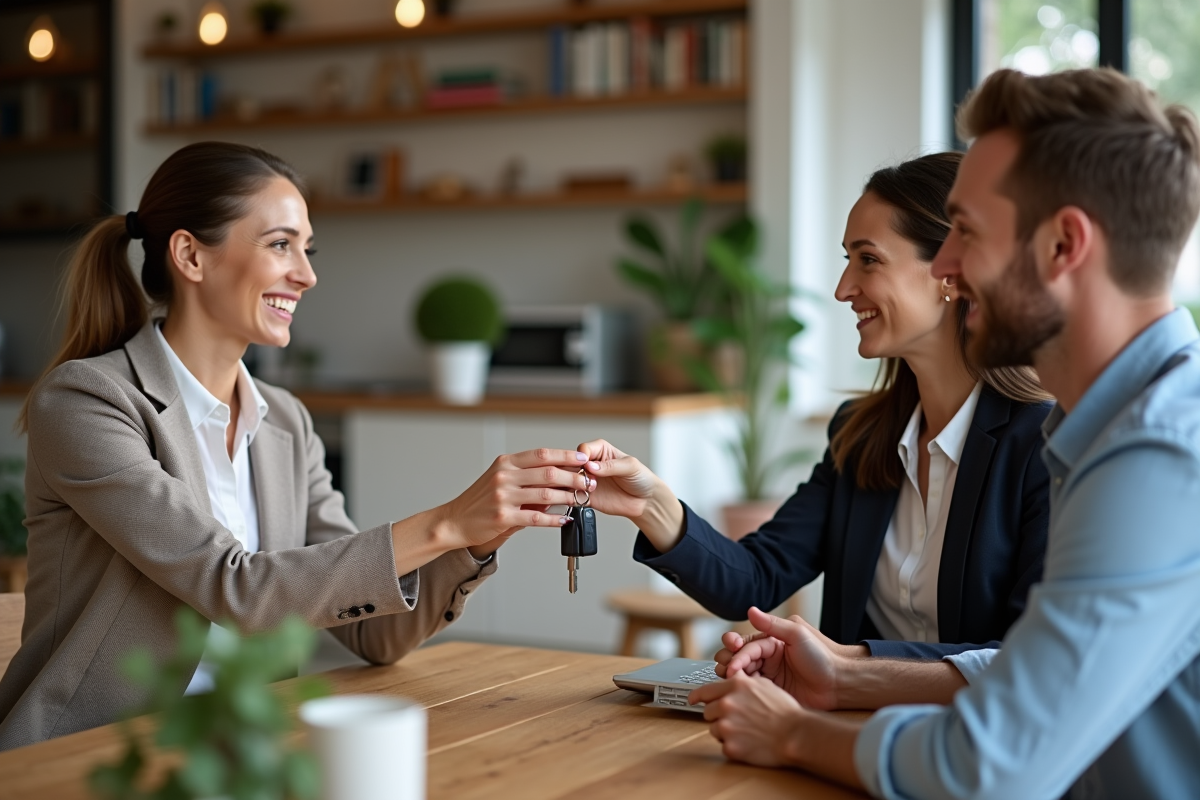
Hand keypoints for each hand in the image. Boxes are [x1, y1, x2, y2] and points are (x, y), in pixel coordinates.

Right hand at [437, 449, 594, 557]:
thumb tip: (557, 476)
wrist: (455, 520)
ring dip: (568, 497)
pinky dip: (554, 519)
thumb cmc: (479, 501)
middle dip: (574, 477)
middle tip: (589, 482)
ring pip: (546, 495)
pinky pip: (536, 518)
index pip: (542, 454)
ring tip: (581, 500)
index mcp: (505, 463)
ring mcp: (503, 497)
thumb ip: (525, 476)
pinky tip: (565, 519)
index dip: (565, 456)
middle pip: (548, 473)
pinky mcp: (503, 518)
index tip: (583, 459)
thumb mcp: (499, 479)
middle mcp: (504, 477)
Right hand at [576, 439, 683, 550]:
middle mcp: (591, 465)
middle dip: (572, 471)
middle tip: (581, 478)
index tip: (586, 464)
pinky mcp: (586, 497)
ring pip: (568, 480)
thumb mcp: (630, 466)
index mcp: (600, 451)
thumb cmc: (641, 478)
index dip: (582, 457)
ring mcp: (587, 481)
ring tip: (582, 489)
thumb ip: (610, 465)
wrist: (645, 501)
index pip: (583, 449)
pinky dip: (570, 498)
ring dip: (570, 485)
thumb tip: (591, 466)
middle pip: (571, 464)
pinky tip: (577, 498)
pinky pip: (572, 497)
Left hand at [688, 672, 808, 767]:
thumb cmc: (784, 711)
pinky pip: (724, 746)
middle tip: (736, 720)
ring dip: (726, 732)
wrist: (796, 735)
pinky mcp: (730, 747)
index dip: (696, 696)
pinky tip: (749, 743)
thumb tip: (731, 676)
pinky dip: (734, 747)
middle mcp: (727, 704)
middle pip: (707, 712)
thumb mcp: (764, 685)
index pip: (704, 691)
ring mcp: (727, 726)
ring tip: (746, 732)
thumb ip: (742, 680)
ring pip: (714, 729)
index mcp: (735, 686)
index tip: (692, 699)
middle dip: (718, 715)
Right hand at [713, 606, 858, 710]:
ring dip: (733, 676)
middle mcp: (767, 657)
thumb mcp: (797, 634)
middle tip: (729, 669)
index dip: (735, 649)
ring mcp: (769, 675)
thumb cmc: (822, 655)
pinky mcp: (772, 692)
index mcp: (771, 641)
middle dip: (729, 661)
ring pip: (742, 674)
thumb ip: (772, 624)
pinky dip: (744, 689)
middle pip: (738, 658)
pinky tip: (744, 691)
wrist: (838, 683)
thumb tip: (751, 610)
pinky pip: (752, 690)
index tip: (732, 655)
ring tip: (733, 680)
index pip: (745, 644)